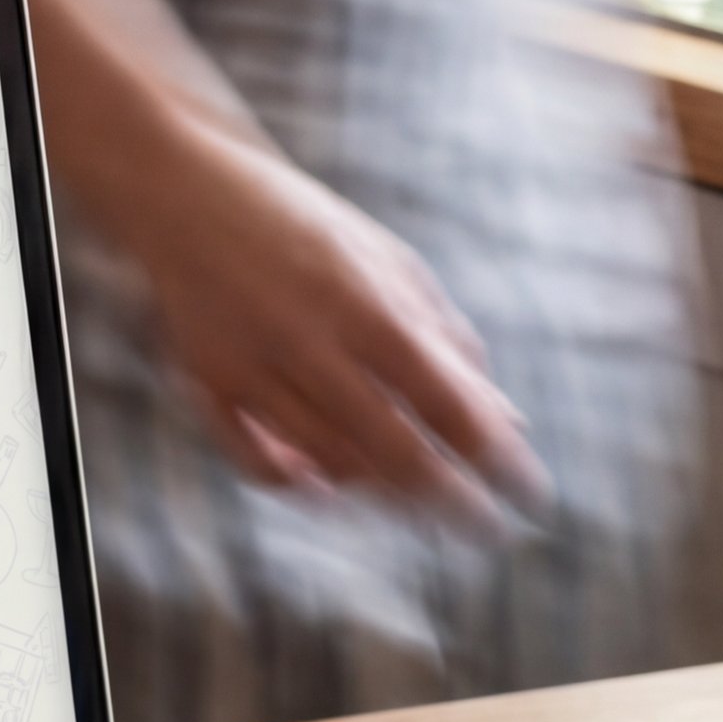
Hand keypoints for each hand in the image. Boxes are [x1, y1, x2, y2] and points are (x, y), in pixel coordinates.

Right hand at [104, 107, 546, 526]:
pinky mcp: (207, 383)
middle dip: (451, 503)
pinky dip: (294, 483)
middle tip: (487, 532)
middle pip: (394, 451)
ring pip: (329, 465)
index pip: (451, 406)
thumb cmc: (308, 228)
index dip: (497, 462)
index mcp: (368, 305)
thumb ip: (448, 338)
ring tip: (423, 505)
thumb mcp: (391, 264)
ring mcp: (252, 368)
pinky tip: (331, 490)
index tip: (531, 498)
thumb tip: (506, 420)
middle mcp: (309, 342)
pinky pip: (254, 460)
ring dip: (385, 496)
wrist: (191, 190)